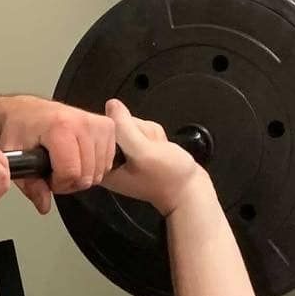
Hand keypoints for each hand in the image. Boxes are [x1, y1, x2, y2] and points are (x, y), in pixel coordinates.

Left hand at [0, 96, 116, 213]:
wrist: (28, 111)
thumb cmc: (20, 129)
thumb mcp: (14, 156)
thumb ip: (29, 184)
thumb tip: (44, 204)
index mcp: (60, 126)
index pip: (71, 172)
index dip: (58, 184)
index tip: (47, 177)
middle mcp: (83, 122)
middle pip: (87, 175)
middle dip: (69, 182)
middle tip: (54, 172)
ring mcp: (98, 124)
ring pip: (99, 172)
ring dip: (82, 176)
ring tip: (66, 164)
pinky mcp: (108, 126)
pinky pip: (108, 163)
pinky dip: (94, 167)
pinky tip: (79, 158)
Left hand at [100, 101, 205, 216]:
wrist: (190, 191)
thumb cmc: (166, 177)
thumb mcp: (143, 152)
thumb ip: (124, 128)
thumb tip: (111, 105)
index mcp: (104, 166)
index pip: (105, 130)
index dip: (126, 131)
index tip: (138, 149)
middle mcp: (112, 159)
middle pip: (121, 124)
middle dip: (141, 133)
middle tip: (152, 153)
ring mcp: (127, 153)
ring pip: (135, 124)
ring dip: (151, 135)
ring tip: (159, 153)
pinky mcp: (140, 148)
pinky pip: (145, 129)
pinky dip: (156, 137)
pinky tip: (161, 150)